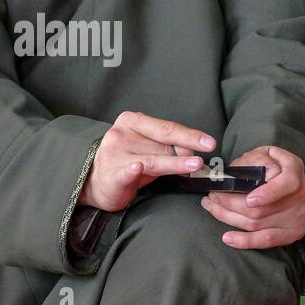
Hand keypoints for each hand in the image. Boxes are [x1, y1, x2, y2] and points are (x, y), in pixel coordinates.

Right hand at [80, 112, 215, 212]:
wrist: (95, 182)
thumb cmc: (127, 162)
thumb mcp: (148, 150)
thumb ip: (168, 147)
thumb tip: (194, 150)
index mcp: (132, 121)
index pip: (166, 127)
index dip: (189, 134)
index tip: (209, 142)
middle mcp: (122, 133)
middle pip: (162, 142)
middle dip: (187, 147)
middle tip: (206, 152)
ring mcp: (115, 153)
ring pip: (152, 159)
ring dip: (174, 163)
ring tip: (193, 165)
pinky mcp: (111, 174)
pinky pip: (125, 172)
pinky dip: (132, 170)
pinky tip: (137, 168)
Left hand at [202, 145, 304, 249]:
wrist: (290, 179)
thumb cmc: (272, 163)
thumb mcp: (264, 152)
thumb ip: (253, 160)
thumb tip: (234, 174)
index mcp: (295, 170)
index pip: (286, 184)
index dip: (268, 194)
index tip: (249, 200)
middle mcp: (300, 195)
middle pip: (262, 209)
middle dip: (230, 203)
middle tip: (212, 196)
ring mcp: (297, 216)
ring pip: (258, 224)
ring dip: (229, 218)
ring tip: (211, 207)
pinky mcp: (292, 232)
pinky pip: (267, 240)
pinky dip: (245, 241)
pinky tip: (228, 238)